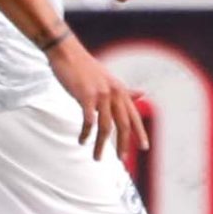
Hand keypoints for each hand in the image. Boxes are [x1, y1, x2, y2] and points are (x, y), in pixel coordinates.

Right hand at [47, 36, 149, 163]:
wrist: (67, 53)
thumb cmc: (86, 68)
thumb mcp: (109, 79)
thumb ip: (125, 91)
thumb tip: (143, 94)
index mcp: (120, 90)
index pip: (134, 115)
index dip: (140, 132)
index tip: (145, 148)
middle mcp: (114, 92)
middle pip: (123, 124)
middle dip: (123, 144)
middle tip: (122, 160)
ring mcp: (100, 94)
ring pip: (105, 127)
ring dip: (101, 145)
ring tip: (97, 157)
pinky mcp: (86, 95)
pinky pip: (88, 120)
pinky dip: (86, 133)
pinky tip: (82, 140)